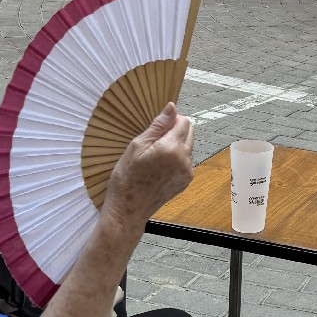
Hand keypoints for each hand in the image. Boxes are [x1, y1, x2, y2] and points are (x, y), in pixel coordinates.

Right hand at [103, 103, 193, 227]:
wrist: (128, 209)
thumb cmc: (127, 178)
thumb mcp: (137, 146)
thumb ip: (158, 125)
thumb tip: (172, 107)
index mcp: (172, 148)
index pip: (183, 121)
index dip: (170, 121)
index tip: (156, 129)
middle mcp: (184, 160)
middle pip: (190, 132)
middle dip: (175, 132)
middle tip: (154, 143)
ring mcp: (187, 172)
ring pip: (188, 147)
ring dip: (176, 145)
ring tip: (155, 156)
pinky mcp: (186, 181)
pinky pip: (186, 161)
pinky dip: (176, 159)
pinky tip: (159, 167)